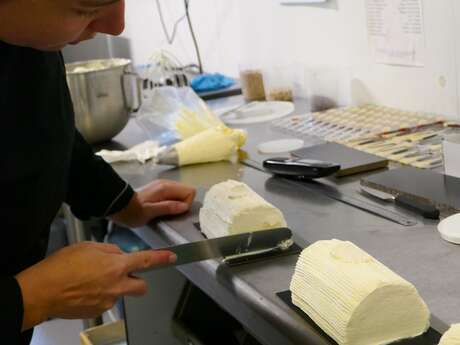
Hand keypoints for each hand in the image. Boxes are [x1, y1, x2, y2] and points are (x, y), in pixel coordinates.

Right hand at [15, 242, 174, 330]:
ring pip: (122, 294)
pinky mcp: (98, 311)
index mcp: (116, 266)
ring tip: (92, 280)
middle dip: (137, 280)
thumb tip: (119, 255)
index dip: (161, 258)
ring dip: (115, 287)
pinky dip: (100, 296)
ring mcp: (108, 300)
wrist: (43, 291)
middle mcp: (116, 285)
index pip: (147, 261)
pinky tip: (85, 289)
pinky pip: (106, 302)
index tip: (171, 258)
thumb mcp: (88, 247)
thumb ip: (109, 250)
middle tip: (123, 274)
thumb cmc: (62, 266)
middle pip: (141, 286)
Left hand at [111, 179, 195, 226]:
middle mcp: (166, 184)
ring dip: (177, 204)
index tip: (176, 212)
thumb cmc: (133, 211)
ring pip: (180, 193)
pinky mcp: (158, 190)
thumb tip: (184, 206)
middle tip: (171, 214)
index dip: (187, 203)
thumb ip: (168, 207)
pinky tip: (162, 209)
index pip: (190, 191)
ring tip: (166, 212)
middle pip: (186, 191)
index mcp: (166, 187)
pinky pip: (173, 195)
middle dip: (183, 204)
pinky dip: (172, 203)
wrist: (117, 205)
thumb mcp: (150, 212)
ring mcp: (162, 186)